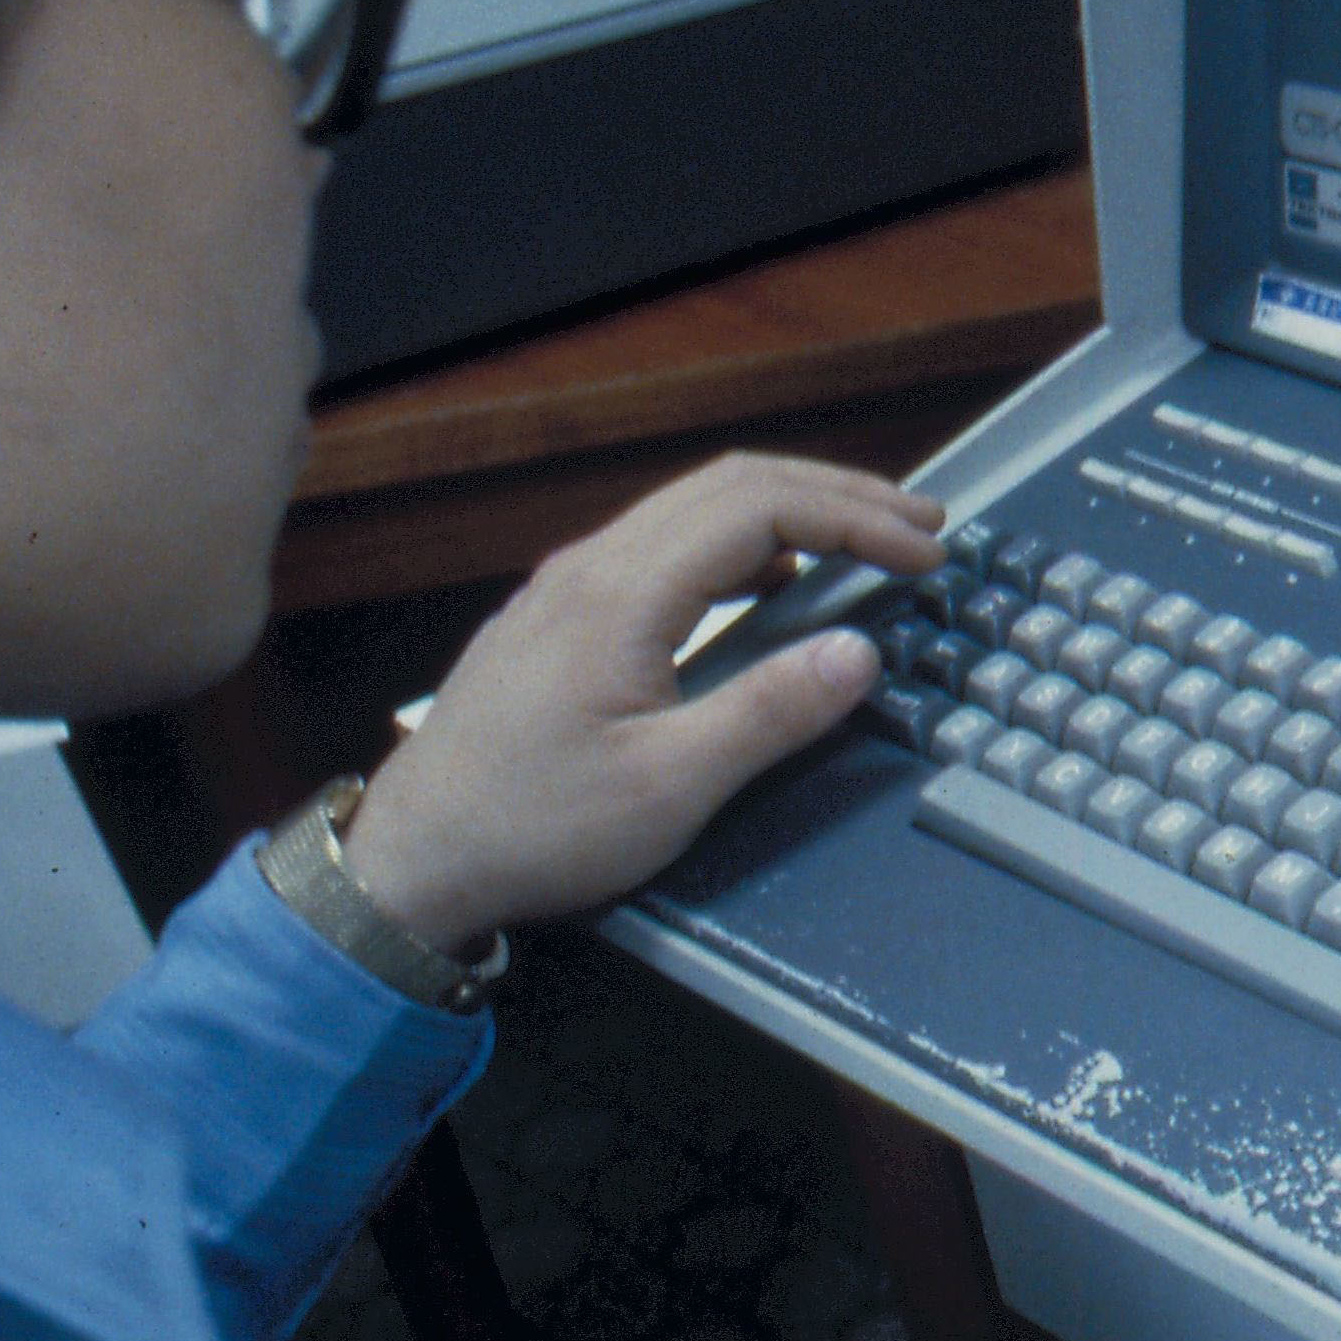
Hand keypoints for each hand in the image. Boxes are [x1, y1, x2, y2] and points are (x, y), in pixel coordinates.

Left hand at [344, 453, 943, 951]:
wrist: (414, 857)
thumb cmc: (539, 827)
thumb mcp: (670, 786)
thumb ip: (770, 712)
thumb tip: (859, 651)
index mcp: (621, 594)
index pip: (759, 509)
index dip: (856, 519)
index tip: (926, 554)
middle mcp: (591, 566)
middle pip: (729, 483)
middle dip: (836, 493)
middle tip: (920, 527)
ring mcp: (568, 585)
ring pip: (692, 506)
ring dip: (790, 510)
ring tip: (865, 541)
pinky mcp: (558, 614)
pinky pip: (664, 541)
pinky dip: (742, 541)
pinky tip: (772, 581)